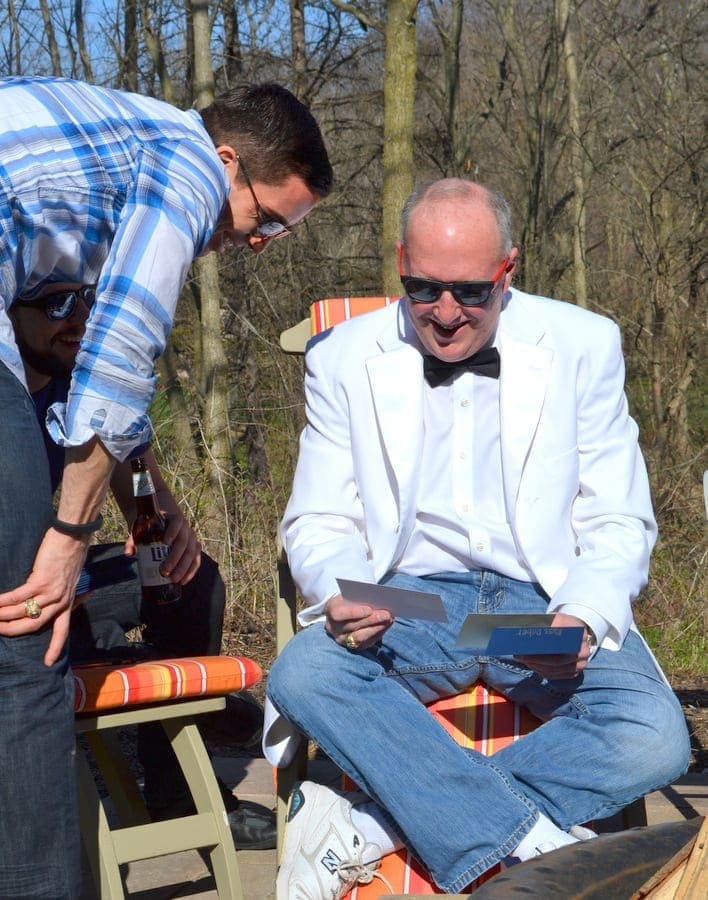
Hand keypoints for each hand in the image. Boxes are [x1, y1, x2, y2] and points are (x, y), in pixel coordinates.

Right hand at [0, 528, 88, 664]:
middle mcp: (61, 600)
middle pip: (33, 626)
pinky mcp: (41, 581)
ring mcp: (51, 592)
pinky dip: (1, 601)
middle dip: (12, 630)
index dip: (55, 647)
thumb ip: (59, 591)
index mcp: (68, 602)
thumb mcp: (69, 577)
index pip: (62, 631)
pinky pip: (16, 597)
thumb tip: (44, 598)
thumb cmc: (68, 552)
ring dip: (2, 616)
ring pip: (22, 613)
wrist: (73, 535)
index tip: (48, 663)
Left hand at [124, 511, 200, 584]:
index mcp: (174, 519)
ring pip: (192, 553)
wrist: (163, 528)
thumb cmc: (151, 530)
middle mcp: (186, 528)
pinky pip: (196, 561)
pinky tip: (183, 581)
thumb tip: (129, 553)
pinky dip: (190, 572)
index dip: (172, 532)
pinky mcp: (195, 549)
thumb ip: (134, 541)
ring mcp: (192, 539)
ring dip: (183, 568)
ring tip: (174, 579)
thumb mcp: (142, 532)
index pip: (176, 522)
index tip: (165, 543)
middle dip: (175, 558)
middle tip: (165, 571)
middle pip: (183, 542)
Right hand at [325, 593, 393, 651]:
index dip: (354, 613)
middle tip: (387, 614)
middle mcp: (333, 628)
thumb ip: (359, 598)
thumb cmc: (348, 600)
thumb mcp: (349, 595)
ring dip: (377, 628)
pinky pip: (367, 642)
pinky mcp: (353, 647)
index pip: (339, 614)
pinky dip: (379, 633)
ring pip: (360, 637)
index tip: (370, 609)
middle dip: (372, 620)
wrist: (343, 613)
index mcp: (330, 611)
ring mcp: (342, 639)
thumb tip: (377, 600)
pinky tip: (387, 624)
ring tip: (390, 619)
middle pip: (352, 626)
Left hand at [514, 613, 592, 679]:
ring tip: (523, 660)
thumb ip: (547, 624)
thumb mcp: (556, 618)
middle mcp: (584, 651)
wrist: (576, 632)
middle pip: (557, 660)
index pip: (560, 643)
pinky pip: (557, 675)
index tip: (526, 646)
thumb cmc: (562, 624)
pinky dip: (542, 671)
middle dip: (535, 659)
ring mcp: (581, 663)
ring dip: (536, 666)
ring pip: (556, 670)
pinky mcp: (576, 672)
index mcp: (579, 634)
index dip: (543, 646)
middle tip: (520, 656)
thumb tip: (530, 633)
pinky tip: (532, 665)